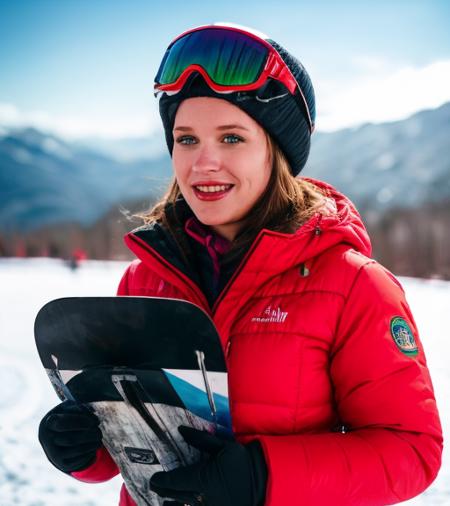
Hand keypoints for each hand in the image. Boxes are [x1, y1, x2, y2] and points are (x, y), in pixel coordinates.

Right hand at [38, 400, 101, 472]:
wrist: (58, 434)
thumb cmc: (68, 415)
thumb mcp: (71, 407)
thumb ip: (80, 407)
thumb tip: (92, 413)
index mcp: (48, 423)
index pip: (61, 423)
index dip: (80, 422)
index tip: (94, 421)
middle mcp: (47, 440)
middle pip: (71, 440)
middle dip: (90, 435)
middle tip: (99, 431)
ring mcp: (53, 454)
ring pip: (77, 450)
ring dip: (93, 444)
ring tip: (99, 437)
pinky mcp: (63, 464)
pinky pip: (80, 460)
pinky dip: (90, 453)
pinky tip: (94, 446)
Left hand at [150, 426, 266, 505]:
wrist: (264, 481)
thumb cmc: (243, 461)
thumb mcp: (223, 447)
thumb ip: (200, 440)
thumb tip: (181, 429)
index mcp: (203, 479)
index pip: (175, 480)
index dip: (162, 480)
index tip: (154, 478)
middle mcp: (203, 498)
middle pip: (177, 496)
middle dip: (165, 491)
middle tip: (156, 487)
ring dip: (173, 505)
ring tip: (165, 502)